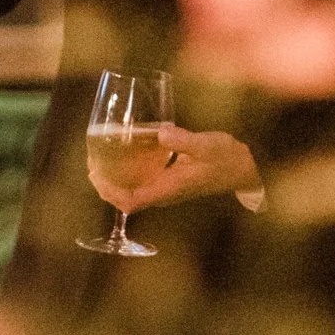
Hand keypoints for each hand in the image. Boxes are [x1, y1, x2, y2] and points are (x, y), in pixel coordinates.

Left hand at [88, 125, 260, 212]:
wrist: (243, 168)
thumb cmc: (226, 158)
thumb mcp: (207, 145)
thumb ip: (184, 140)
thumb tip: (160, 132)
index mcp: (169, 189)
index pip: (132, 202)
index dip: (110, 192)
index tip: (96, 174)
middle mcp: (164, 192)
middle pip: (126, 198)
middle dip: (105, 185)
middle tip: (91, 162)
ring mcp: (166, 187)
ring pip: (132, 190)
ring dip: (113, 179)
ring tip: (98, 158)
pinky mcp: (169, 179)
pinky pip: (141, 180)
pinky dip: (127, 170)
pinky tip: (123, 152)